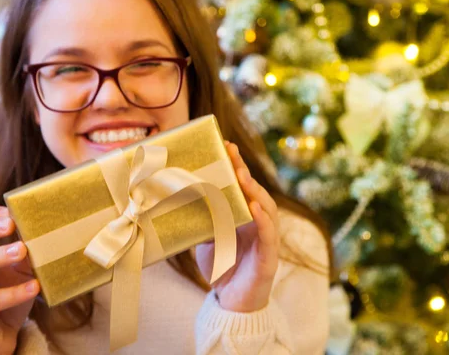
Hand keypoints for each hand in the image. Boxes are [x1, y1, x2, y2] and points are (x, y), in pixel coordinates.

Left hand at [195, 142, 279, 312]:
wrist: (230, 303)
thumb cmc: (222, 268)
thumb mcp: (206, 240)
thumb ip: (202, 221)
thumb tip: (179, 200)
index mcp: (245, 216)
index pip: (244, 186)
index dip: (237, 165)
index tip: (226, 145)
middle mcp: (259, 223)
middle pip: (256, 191)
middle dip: (244, 170)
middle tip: (231, 152)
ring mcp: (266, 239)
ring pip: (268, 208)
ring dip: (255, 191)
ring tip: (242, 176)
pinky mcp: (269, 258)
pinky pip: (269, 235)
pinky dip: (264, 220)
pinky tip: (255, 207)